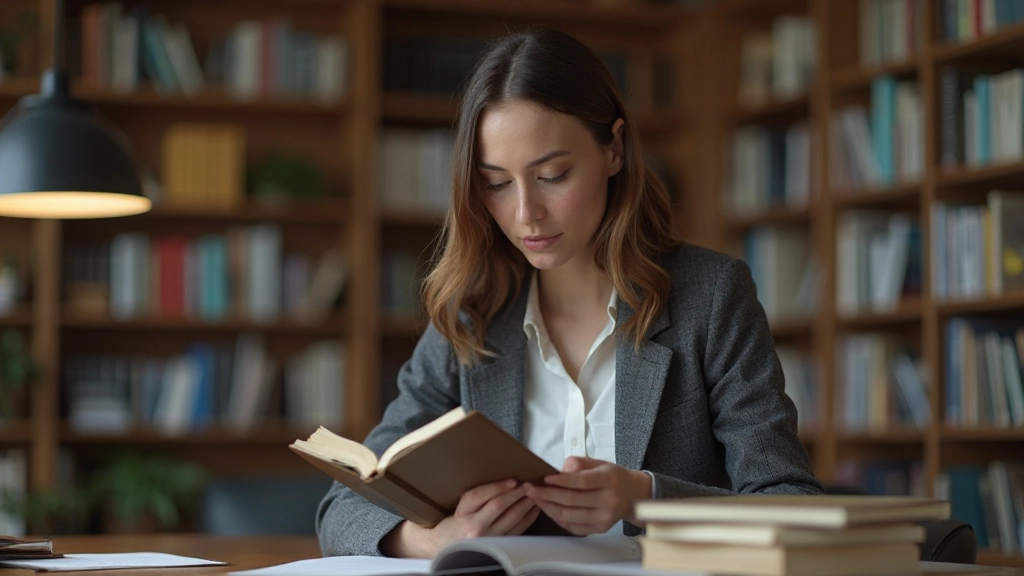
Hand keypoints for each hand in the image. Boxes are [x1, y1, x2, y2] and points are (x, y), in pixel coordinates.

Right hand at [381, 478, 539, 557]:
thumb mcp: (462, 505)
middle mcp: (474, 526)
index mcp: (463, 512)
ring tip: (534, 493)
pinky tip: (534, 508)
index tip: (512, 480)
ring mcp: (487, 539)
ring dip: (525, 504)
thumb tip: (505, 479)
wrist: (451, 544)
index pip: (478, 496)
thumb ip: (479, 495)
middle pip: (498, 506)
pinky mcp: (499, 545)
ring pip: (511, 518)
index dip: (497, 486)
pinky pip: (518, 530)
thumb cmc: (459, 520)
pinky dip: (528, 517)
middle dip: (516, 493)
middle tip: (528, 484)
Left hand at [524, 456, 651, 535]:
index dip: (561, 481)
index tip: (544, 478)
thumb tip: (560, 471)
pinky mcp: (599, 529)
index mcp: (609, 480)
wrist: (633, 495)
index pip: (582, 482)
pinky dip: (557, 518)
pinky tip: (548, 508)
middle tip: (530, 489)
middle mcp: (608, 501)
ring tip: (535, 499)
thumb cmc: (612, 477)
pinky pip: (572, 526)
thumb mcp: (599, 463)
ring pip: (569, 516)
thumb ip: (579, 463)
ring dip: (548, 508)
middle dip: (547, 495)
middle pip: (572, 500)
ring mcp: (604, 518)